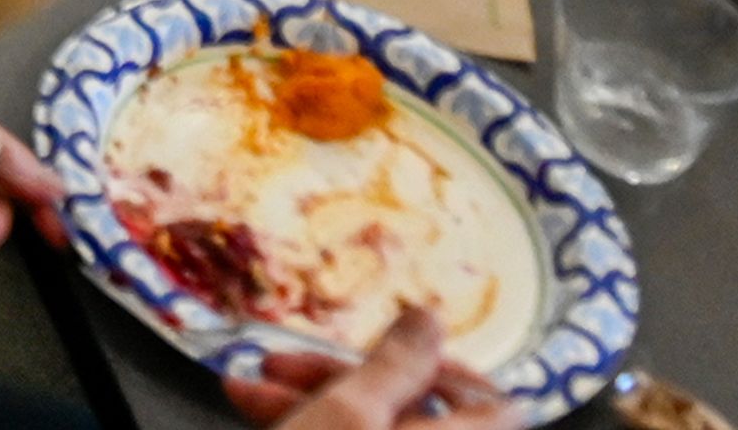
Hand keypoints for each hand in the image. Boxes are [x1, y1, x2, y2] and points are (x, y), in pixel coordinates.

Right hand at [226, 309, 514, 428]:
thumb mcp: (347, 414)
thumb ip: (395, 362)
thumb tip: (430, 318)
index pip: (492, 402)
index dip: (434, 365)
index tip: (380, 349)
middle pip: (416, 415)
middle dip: (338, 379)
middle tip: (278, 363)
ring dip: (311, 404)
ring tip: (246, 391)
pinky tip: (265, 418)